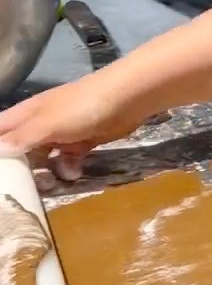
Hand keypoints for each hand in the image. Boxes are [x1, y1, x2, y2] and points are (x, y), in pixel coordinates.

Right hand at [0, 71, 145, 180]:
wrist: (126, 99)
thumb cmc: (81, 107)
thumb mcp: (47, 123)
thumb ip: (21, 138)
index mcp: (26, 114)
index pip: (0, 130)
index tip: (1, 171)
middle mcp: (40, 123)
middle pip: (21, 147)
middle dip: (20, 166)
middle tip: (21, 186)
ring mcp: (63, 133)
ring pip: (45, 157)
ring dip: (46, 171)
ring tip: (50, 184)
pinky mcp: (83, 142)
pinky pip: (68, 159)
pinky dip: (69, 168)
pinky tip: (74, 173)